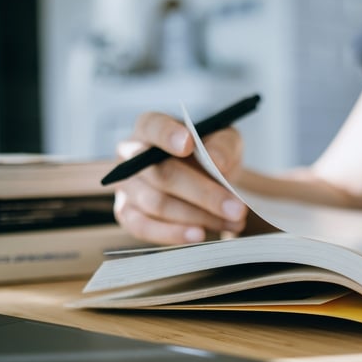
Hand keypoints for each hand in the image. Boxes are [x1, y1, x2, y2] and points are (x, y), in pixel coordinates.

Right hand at [112, 112, 247, 244]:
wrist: (201, 177)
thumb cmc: (208, 152)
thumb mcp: (223, 139)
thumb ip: (222, 146)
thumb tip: (217, 162)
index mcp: (149, 127)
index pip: (152, 126)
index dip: (168, 135)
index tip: (189, 144)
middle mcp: (130, 155)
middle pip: (161, 174)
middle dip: (203, 193)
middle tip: (236, 208)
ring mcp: (126, 185)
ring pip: (156, 204)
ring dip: (198, 217)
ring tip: (232, 222)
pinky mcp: (126, 213)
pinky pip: (142, 227)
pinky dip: (172, 233)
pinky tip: (199, 235)